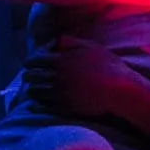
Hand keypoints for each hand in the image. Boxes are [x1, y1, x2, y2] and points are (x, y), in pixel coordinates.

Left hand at [32, 36, 149, 122]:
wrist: (120, 90)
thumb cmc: (108, 65)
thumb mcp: (90, 46)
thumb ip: (69, 42)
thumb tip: (54, 41)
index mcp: (60, 60)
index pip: (34, 60)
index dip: (29, 61)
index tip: (29, 63)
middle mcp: (56, 77)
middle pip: (31, 76)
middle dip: (28, 74)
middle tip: (28, 75)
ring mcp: (60, 93)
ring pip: (35, 91)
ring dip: (32, 88)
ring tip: (32, 88)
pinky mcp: (65, 107)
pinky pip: (43, 106)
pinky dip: (37, 103)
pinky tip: (36, 103)